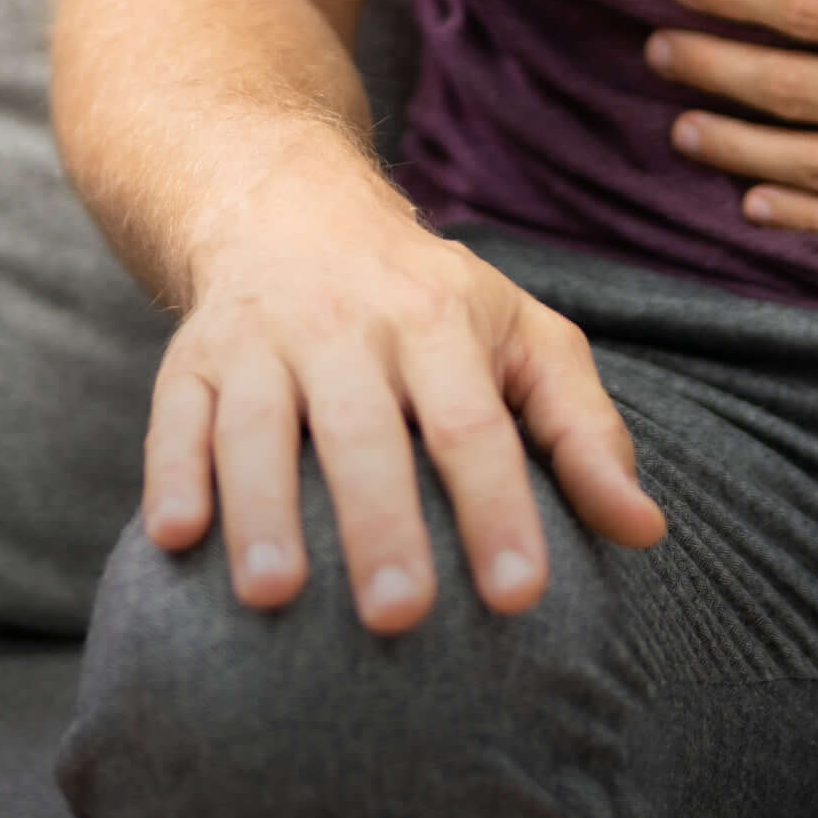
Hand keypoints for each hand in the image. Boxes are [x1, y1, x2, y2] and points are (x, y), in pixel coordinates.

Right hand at [141, 157, 667, 633]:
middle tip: (398, 617)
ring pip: (258, 423)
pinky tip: (173, 537)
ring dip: (262, 507)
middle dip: (380, 522)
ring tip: (274, 595)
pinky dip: (170, 473)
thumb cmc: (426, 295)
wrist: (285, 200)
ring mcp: (263, 340)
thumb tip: (647, 531)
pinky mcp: (192, 359)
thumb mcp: (522, 335)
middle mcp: (348, 326)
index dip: (498, 507)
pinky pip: (175, 415)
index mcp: (439, 322)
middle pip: (365, 429)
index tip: (520, 596)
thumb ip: (583, 430)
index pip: (475, 423)